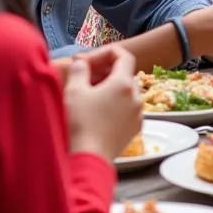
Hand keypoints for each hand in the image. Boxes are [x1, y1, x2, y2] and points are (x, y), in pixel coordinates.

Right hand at [63, 46, 142, 161]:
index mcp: (124, 83)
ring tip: (89, 96)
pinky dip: (115, 104)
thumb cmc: (80, 123)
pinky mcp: (134, 129)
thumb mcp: (74, 91)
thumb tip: (82, 63)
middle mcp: (137, 96)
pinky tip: (98, 112)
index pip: (124, 55)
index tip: (88, 60)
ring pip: (126, 92)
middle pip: (124, 74)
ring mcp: (138, 113)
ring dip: (110, 88)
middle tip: (84, 77)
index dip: (106, 53)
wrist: (88, 159)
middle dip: (104, 71)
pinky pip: (127, 108)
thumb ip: (80, 70)